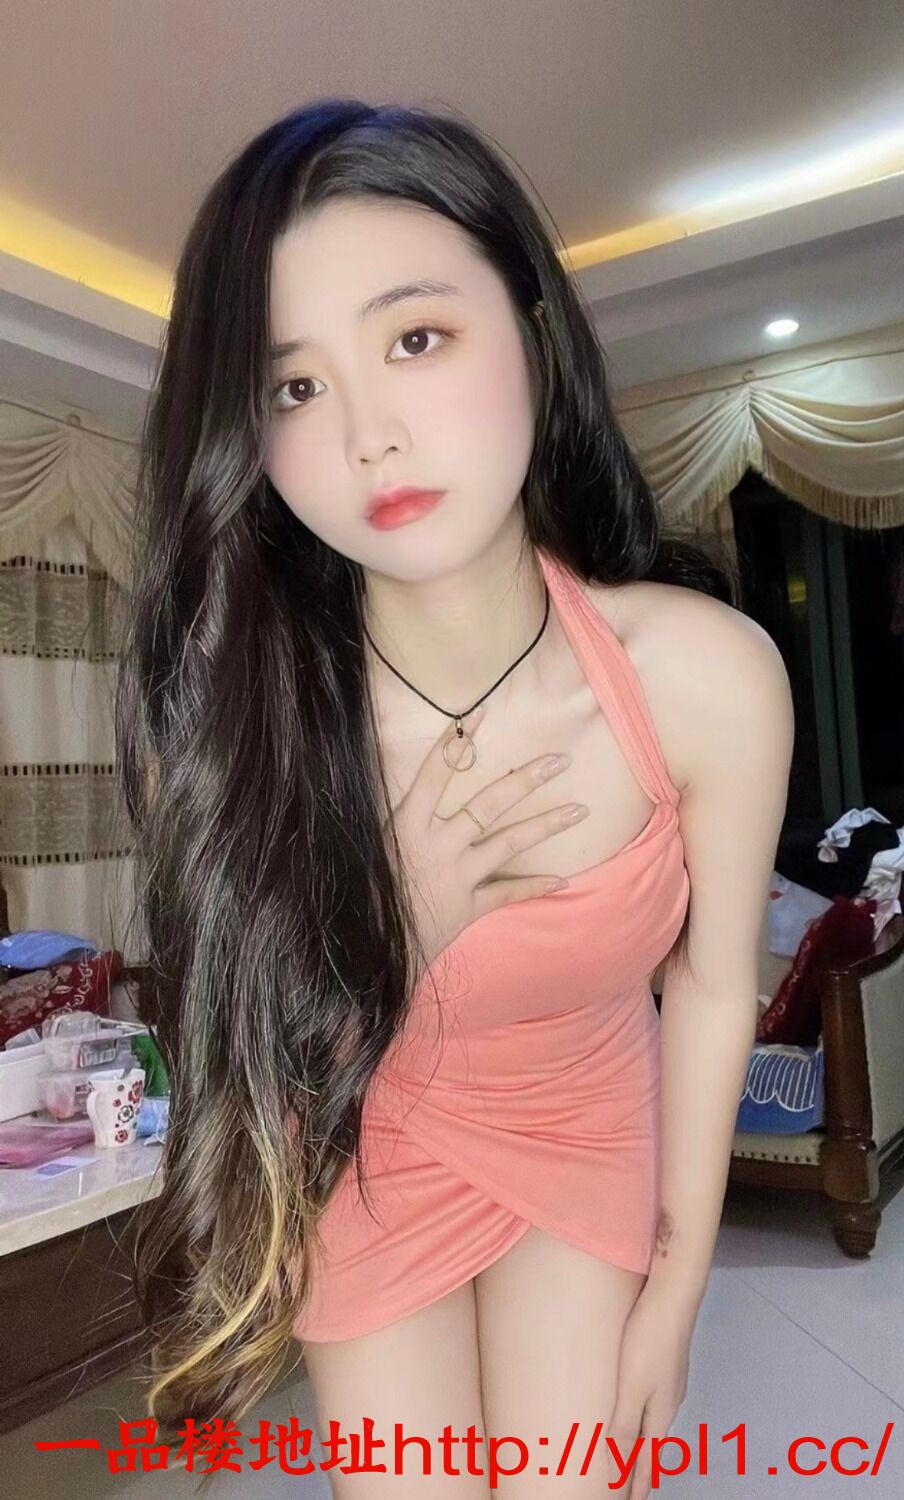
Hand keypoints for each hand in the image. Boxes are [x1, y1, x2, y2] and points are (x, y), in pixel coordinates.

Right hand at [383, 703, 583, 969]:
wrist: (368, 956)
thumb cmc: (360, 894)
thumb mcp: (366, 847)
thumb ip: (387, 819)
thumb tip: (395, 784)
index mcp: (407, 826)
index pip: (434, 774)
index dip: (455, 744)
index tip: (479, 714)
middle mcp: (437, 846)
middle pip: (488, 804)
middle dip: (526, 779)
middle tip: (561, 760)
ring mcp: (457, 876)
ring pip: (509, 844)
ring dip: (546, 825)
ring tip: (581, 809)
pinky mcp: (468, 906)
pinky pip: (507, 893)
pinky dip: (534, 886)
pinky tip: (563, 878)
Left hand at [605, 1283, 695, 1496]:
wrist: (673, 1297)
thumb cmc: (648, 1341)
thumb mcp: (632, 1388)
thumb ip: (625, 1426)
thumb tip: (618, 1466)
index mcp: (661, 1412)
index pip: (648, 1458)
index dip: (638, 1482)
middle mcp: (669, 1400)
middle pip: (653, 1441)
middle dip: (642, 1465)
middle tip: (630, 1484)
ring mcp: (671, 1380)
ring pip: (655, 1419)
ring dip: (643, 1439)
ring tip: (632, 1451)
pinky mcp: (666, 1361)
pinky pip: (654, 1399)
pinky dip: (644, 1415)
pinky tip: (636, 1405)